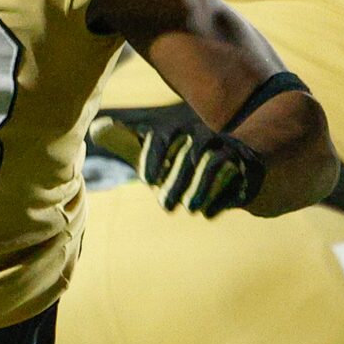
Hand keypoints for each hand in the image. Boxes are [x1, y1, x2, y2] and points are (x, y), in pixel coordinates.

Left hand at [89, 101, 265, 215]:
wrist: (229, 166)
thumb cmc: (181, 162)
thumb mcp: (156, 154)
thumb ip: (128, 144)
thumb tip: (96, 130)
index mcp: (179, 134)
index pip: (164, 136)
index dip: (154, 156)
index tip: (148, 180)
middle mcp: (203, 139)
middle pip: (189, 155)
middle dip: (177, 182)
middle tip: (165, 206)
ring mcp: (227, 152)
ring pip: (214, 165)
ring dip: (201, 190)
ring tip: (191, 210)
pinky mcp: (246, 168)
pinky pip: (236, 178)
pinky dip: (222, 197)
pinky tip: (209, 213)